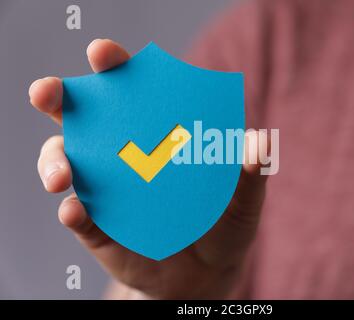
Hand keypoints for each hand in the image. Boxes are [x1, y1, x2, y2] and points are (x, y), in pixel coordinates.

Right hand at [29, 39, 267, 298]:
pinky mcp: (98, 229)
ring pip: (65, 163)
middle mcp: (122, 154)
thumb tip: (260, 141)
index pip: (131, 91)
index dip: (114, 66)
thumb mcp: (243, 200)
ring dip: (55, 162)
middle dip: (58, 98)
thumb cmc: (224, 225)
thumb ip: (250, 173)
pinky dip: (73, 213)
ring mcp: (106, 190)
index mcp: (157, 133)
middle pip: (82, 117)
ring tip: (62, 175)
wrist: (207, 274)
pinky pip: (78, 218)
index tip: (102, 54)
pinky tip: (76, 211)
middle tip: (47, 91)